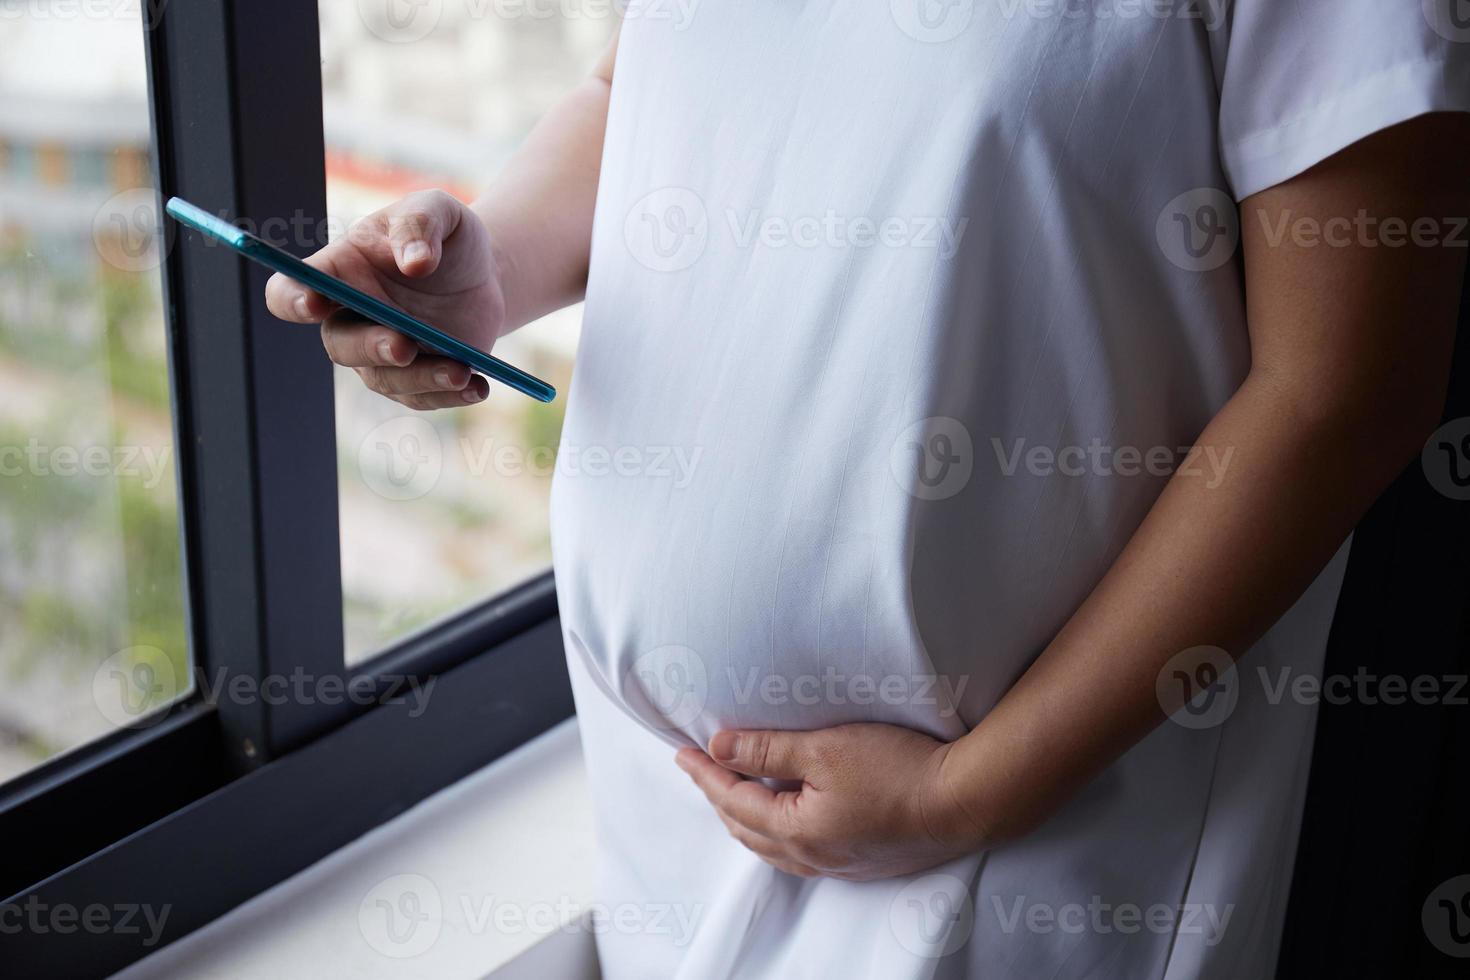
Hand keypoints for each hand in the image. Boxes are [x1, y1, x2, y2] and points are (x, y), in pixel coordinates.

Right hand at [264, 189, 507, 409]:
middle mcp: (350, 318)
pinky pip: (422, 396)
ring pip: (384, 379)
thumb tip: (415, 263)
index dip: (294, 300)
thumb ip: (420, 225)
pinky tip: (478, 387)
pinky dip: (450, 395)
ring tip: (460, 371)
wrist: (486, 274)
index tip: (316, 303)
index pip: (291, 291)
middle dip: (369, 348)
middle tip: (403, 344)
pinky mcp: (414, 378)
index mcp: (339, 272)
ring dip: (420, 378)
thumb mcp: (439, 211)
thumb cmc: (447, 237)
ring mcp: (380, 353)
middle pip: (339, 345)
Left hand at [674, 724, 987, 880]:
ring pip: (776, 847)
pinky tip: (789, 819)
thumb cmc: (899, 768)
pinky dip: (781, 832)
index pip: (734, 801)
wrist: (967, 800)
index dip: (706, 774)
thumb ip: (767, 750)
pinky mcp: (868, 861)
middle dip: (720, 799)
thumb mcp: (825, 748)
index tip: (683, 752)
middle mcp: (815, 858)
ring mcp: (843, 865)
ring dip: (748, 820)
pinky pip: (805, 853)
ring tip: (735, 794)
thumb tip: (718, 748)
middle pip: (749, 830)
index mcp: (797, 832)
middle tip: (701, 770)